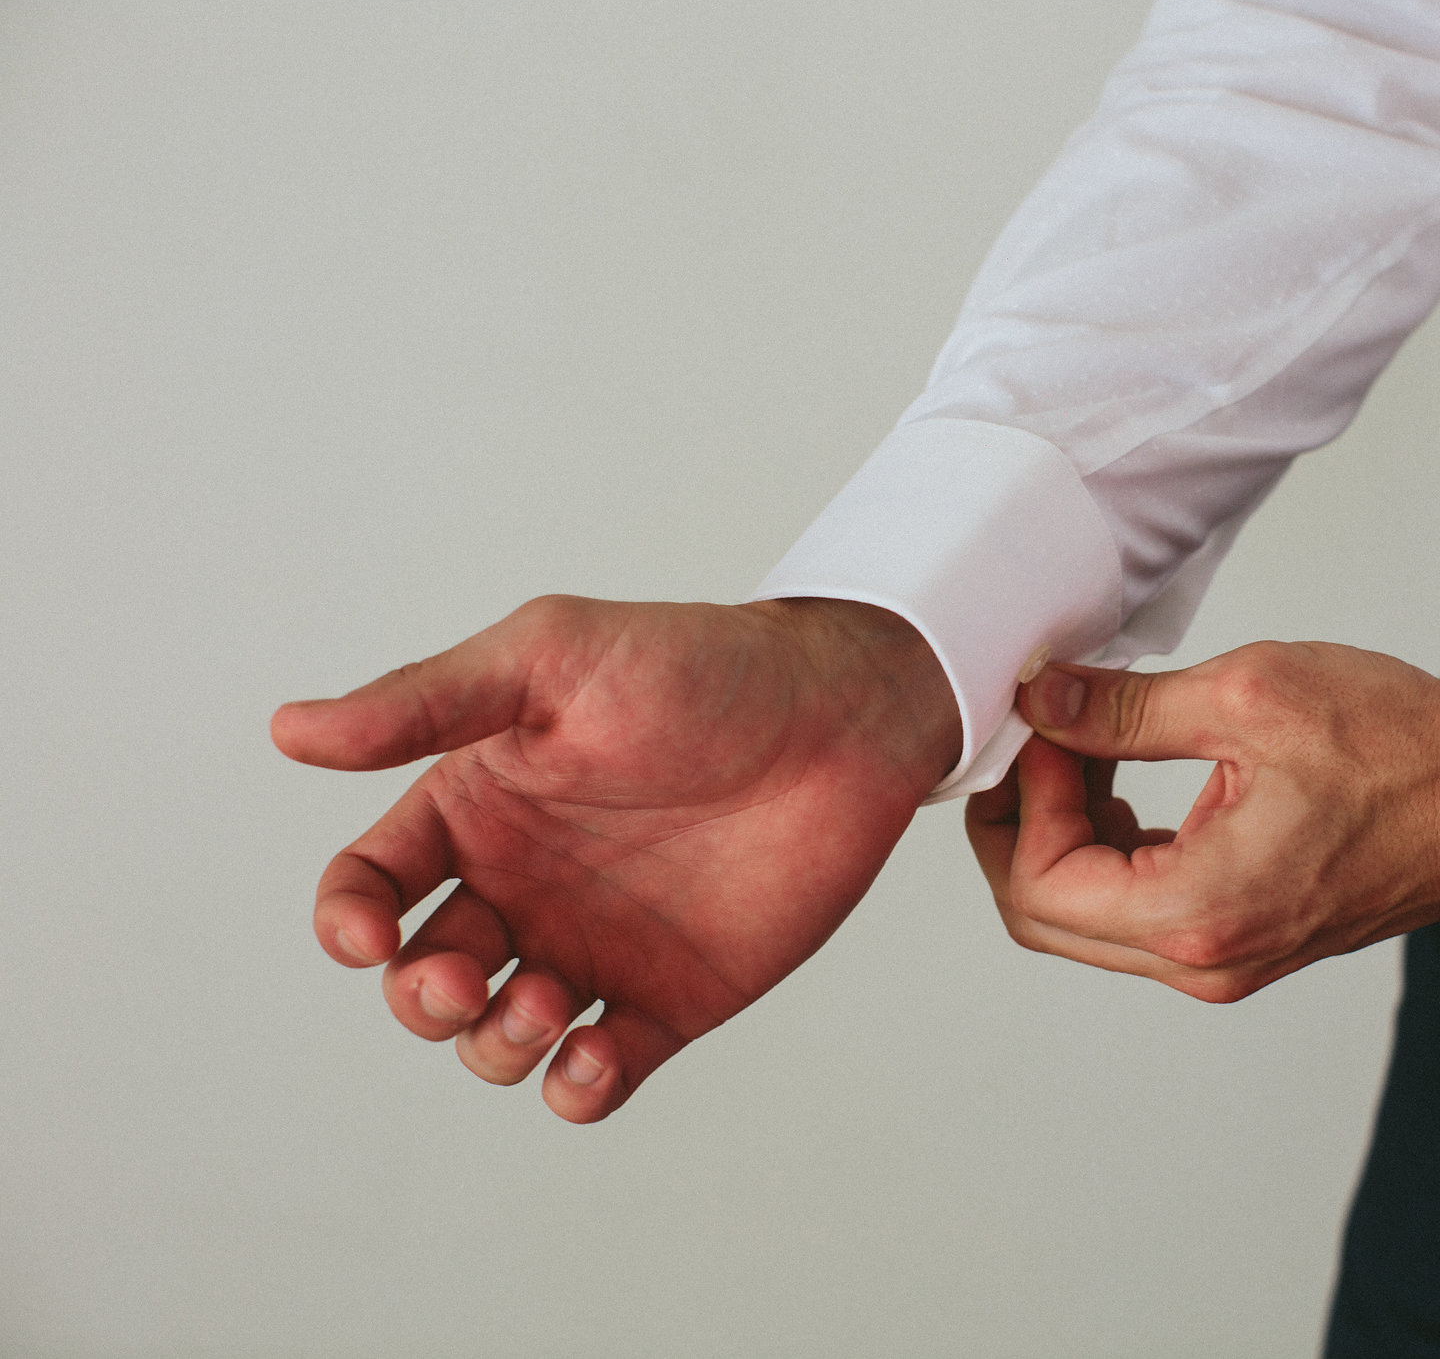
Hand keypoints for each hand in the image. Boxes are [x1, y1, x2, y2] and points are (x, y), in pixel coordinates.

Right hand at [272, 596, 958, 1121]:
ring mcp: (597, 947)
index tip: (367, 935)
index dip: (346, 921)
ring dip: (497, 1045)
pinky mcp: (674, 997)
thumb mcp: (553, 658)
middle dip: (421, 1000)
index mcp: (480, 808)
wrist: (843, 714)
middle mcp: (526, 886)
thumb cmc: (698, 666)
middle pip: (421, 980)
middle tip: (470, 978)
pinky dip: (578, 1087)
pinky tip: (596, 1055)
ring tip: (554, 1004)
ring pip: (498, 1039)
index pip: (371, 886)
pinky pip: (598, 1073)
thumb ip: (428, 702)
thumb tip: (290, 730)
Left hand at [965, 642, 1439, 1001]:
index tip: (1046, 727)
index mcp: (1200, 910)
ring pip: (1088, 918)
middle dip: (1024, 822)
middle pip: (1047, 916)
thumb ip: (1127, 709)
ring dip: (1066, 834)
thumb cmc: (1403, 750)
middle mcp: (1206, 958)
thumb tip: (1045, 703)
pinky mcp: (1242, 938)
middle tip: (1045, 738)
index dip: (1021, 800)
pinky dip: (1112, 849)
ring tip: (1091, 747)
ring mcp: (1224, 959)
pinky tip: (1129, 781)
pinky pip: (1139, 912)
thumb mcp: (1250, 699)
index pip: (1039, 886)